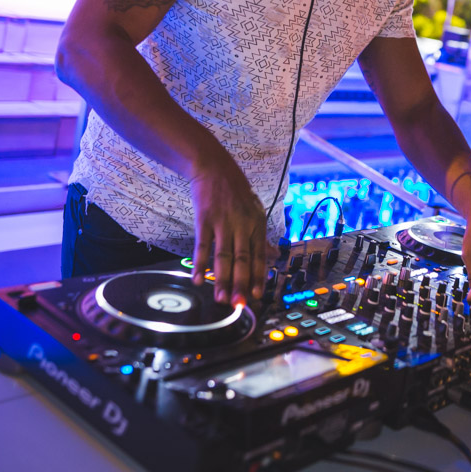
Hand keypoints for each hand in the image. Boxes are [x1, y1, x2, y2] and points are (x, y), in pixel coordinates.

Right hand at [187, 156, 268, 307]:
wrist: (214, 167)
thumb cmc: (236, 191)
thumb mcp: (254, 211)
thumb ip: (260, 236)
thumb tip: (272, 257)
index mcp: (256, 224)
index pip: (259, 255)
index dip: (258, 276)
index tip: (257, 295)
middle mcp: (242, 225)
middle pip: (243, 259)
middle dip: (241, 284)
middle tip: (239, 304)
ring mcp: (223, 222)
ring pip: (224, 256)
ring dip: (222, 279)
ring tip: (221, 299)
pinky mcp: (205, 219)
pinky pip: (203, 245)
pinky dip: (200, 263)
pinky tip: (198, 279)